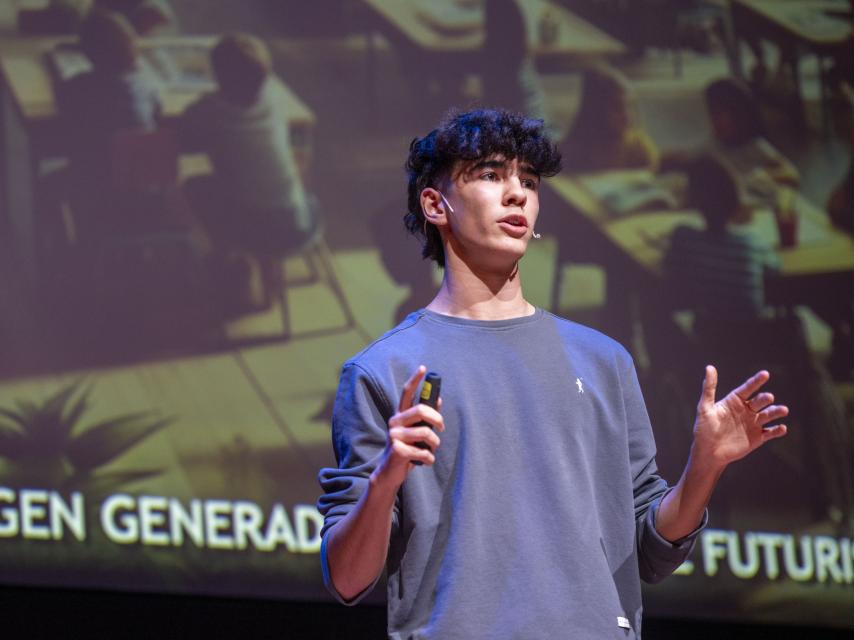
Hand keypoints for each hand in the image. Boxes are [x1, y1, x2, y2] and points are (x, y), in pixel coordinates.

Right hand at [372, 365, 443, 488]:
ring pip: (426, 432)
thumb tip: (439, 399)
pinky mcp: (397, 450)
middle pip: (421, 410)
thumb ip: (424, 418)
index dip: (415, 379)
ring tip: (431, 450)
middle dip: (437, 418)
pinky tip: (424, 461)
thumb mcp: (416, 432)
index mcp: (400, 415)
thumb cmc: (407, 449)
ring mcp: (394, 435)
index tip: (424, 367)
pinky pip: (423, 451)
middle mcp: (394, 422)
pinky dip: (429, 459)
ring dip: (435, 444)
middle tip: (442, 427)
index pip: (406, 392)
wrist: (390, 472)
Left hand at [691, 365, 787, 468]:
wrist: (708, 452)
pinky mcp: (757, 437)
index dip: (756, 381)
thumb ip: (709, 389)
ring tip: (783, 410)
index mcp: (734, 401)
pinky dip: (777, 430)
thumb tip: (709, 367)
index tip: (765, 374)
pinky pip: (770, 433)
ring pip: (768, 415)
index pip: (747, 388)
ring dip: (776, 412)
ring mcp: (753, 423)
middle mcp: (746, 410)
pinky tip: (782, 428)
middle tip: (769, 397)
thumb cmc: (703, 429)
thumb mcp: (705, 408)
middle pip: (759, 401)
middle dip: (765, 398)